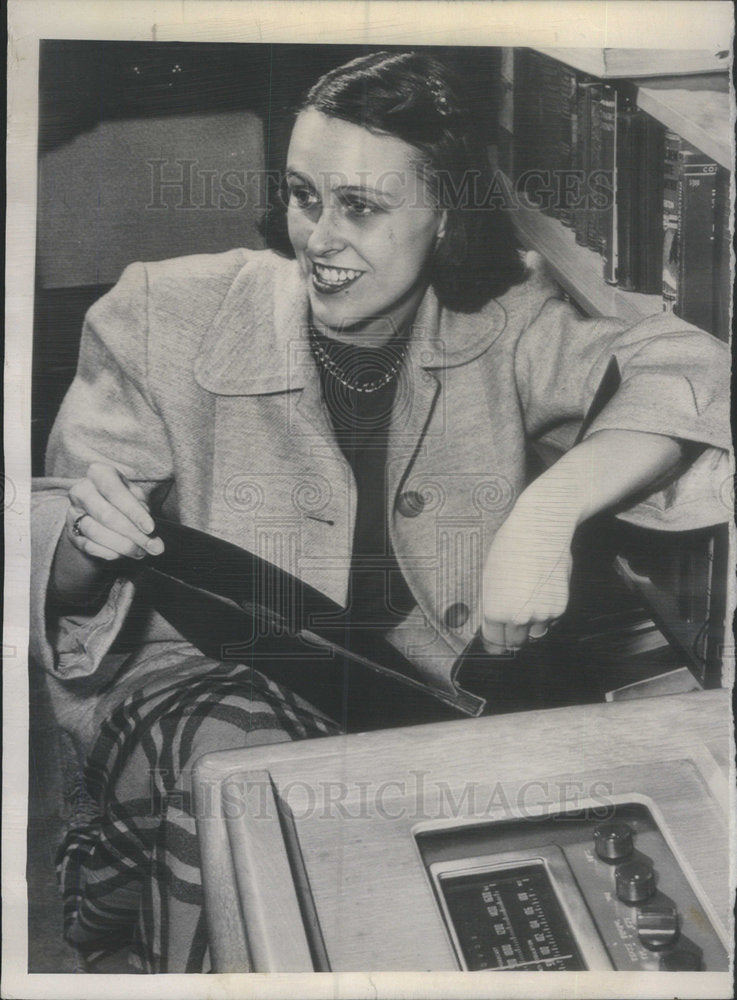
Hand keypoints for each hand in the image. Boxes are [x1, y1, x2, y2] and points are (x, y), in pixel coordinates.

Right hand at [65, 462, 163, 561]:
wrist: (101, 514)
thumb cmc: (123, 501)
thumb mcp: (136, 497)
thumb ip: (143, 510)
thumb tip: (150, 532)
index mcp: (99, 473)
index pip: (115, 491)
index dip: (134, 512)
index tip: (150, 529)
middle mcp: (81, 490)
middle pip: (105, 514)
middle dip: (132, 533)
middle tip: (153, 547)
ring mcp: (72, 512)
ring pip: (96, 532)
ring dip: (123, 546)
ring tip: (141, 552)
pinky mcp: (70, 533)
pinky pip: (89, 546)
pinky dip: (110, 552)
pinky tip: (124, 554)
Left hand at [480, 498, 573, 651]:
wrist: (540, 530)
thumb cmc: (509, 548)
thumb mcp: (490, 578)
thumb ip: (493, 605)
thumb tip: (497, 624)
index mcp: (495, 611)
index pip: (494, 643)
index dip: (495, 644)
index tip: (497, 644)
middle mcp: (518, 617)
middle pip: (515, 643)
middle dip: (512, 636)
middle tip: (512, 623)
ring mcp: (541, 614)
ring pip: (534, 634)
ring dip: (531, 626)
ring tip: (528, 603)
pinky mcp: (560, 607)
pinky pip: (551, 621)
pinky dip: (547, 615)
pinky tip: (542, 593)